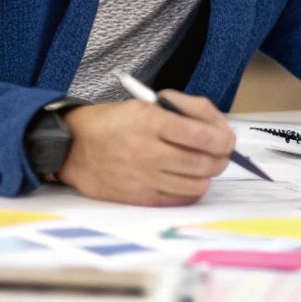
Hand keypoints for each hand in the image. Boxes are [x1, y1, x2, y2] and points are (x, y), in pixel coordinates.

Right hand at [56, 92, 235, 205]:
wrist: (73, 146)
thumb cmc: (115, 121)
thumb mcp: (148, 103)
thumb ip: (187, 111)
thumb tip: (220, 131)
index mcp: (151, 121)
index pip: (202, 136)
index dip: (224, 140)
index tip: (227, 139)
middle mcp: (147, 150)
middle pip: (203, 163)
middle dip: (221, 159)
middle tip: (221, 155)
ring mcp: (142, 176)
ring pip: (195, 185)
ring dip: (208, 176)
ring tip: (204, 167)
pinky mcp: (137, 196)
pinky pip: (177, 199)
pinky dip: (190, 191)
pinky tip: (188, 181)